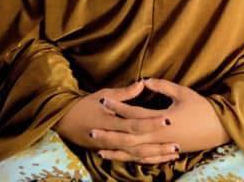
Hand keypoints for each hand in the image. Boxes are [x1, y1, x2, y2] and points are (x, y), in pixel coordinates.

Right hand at [54, 81, 180, 164]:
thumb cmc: (85, 105)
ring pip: (137, 155)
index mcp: (110, 122)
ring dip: (156, 155)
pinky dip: (147, 160)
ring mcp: (112, 148)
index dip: (151, 123)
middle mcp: (112, 138)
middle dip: (159, 144)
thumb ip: (124, 93)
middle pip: (139, 143)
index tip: (168, 119)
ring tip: (174, 153)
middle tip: (178, 142)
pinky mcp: (112, 152)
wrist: (65, 122)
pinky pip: (132, 159)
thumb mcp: (103, 95)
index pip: (134, 124)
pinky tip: (161, 159)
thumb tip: (142, 83)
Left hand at [95, 78, 230, 159]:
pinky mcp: (165, 153)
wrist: (218, 128)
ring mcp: (162, 147)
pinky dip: (130, 158)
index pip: (133, 114)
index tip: (103, 100)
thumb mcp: (183, 93)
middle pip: (128, 137)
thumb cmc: (202, 108)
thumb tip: (145, 81)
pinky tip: (119, 157)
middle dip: (109, 134)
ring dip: (115, 150)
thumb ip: (163, 87)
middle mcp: (159, 137)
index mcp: (162, 120)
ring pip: (133, 152)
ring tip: (98, 147)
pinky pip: (144, 159)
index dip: (117, 107)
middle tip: (91, 130)